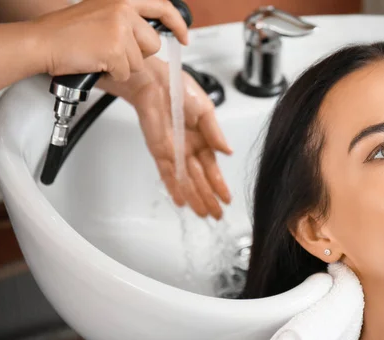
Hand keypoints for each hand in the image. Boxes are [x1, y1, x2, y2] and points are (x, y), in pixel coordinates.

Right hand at [31, 0, 188, 80]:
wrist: (43, 42)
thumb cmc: (67, 32)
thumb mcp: (102, 13)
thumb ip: (128, 19)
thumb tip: (149, 34)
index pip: (163, 8)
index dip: (177, 25)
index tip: (184, 36)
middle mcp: (123, 9)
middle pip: (153, 44)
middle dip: (138, 54)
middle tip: (113, 50)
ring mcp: (120, 29)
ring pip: (140, 61)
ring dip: (123, 65)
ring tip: (100, 54)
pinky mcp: (116, 49)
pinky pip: (126, 73)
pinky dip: (113, 74)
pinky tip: (97, 62)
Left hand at [98, 56, 232, 219]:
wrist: (156, 80)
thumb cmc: (180, 89)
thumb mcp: (207, 111)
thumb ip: (216, 133)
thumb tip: (228, 152)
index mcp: (202, 139)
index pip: (213, 168)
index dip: (220, 184)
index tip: (227, 199)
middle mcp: (188, 148)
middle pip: (200, 179)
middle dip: (209, 198)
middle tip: (217, 215)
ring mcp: (174, 152)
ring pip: (186, 180)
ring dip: (194, 197)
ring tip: (203, 214)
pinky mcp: (159, 150)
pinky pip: (168, 173)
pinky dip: (174, 187)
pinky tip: (181, 201)